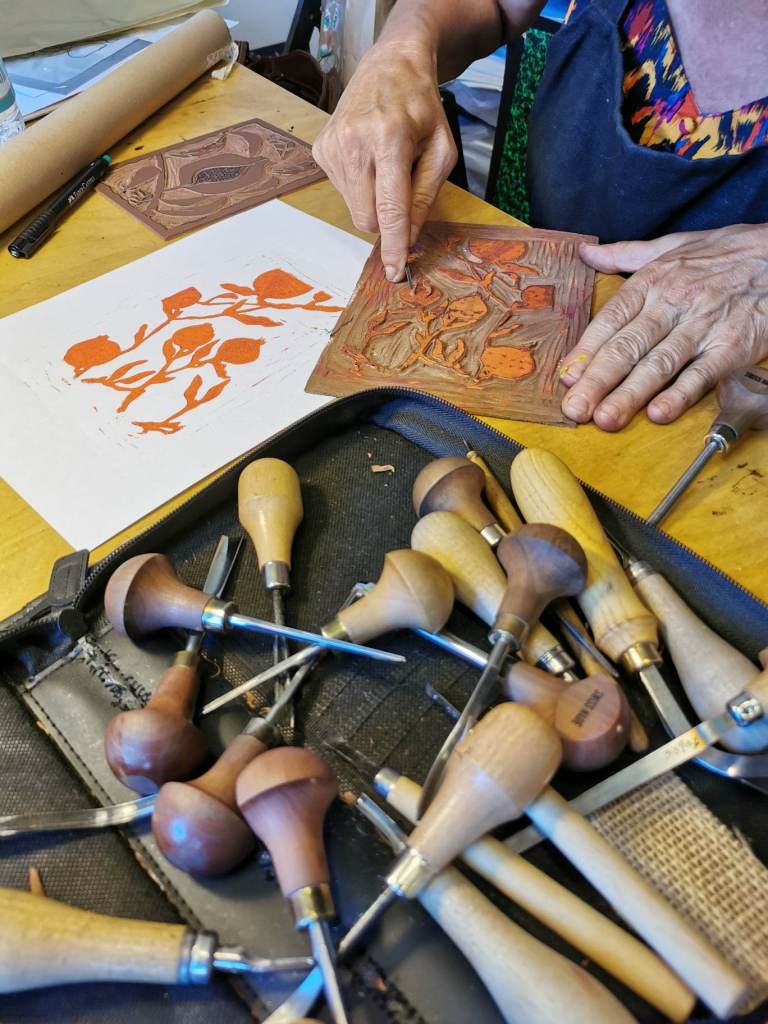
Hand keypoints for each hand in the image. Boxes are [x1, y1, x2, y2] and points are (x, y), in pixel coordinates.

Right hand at [312, 43, 455, 281]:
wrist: (389, 66)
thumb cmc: (422, 108)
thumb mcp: (441, 150)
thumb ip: (426, 196)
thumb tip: (409, 238)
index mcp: (389, 139)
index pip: (390, 207)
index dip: (392, 244)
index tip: (394, 271)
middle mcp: (354, 143)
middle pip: (368, 218)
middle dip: (387, 220)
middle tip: (402, 188)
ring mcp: (332, 146)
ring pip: (354, 210)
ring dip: (374, 200)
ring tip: (384, 164)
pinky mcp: (320, 150)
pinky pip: (343, 192)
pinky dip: (360, 186)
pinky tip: (368, 158)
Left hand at [559, 223, 767, 429]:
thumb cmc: (724, 253)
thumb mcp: (672, 245)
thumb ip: (625, 254)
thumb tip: (585, 253)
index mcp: (653, 281)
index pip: (611, 320)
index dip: (586, 350)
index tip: (565, 378)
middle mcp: (673, 303)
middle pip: (628, 347)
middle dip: (597, 381)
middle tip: (574, 410)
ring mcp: (702, 326)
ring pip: (659, 364)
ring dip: (630, 394)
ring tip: (605, 420)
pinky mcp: (732, 345)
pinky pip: (702, 373)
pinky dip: (680, 394)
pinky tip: (659, 414)